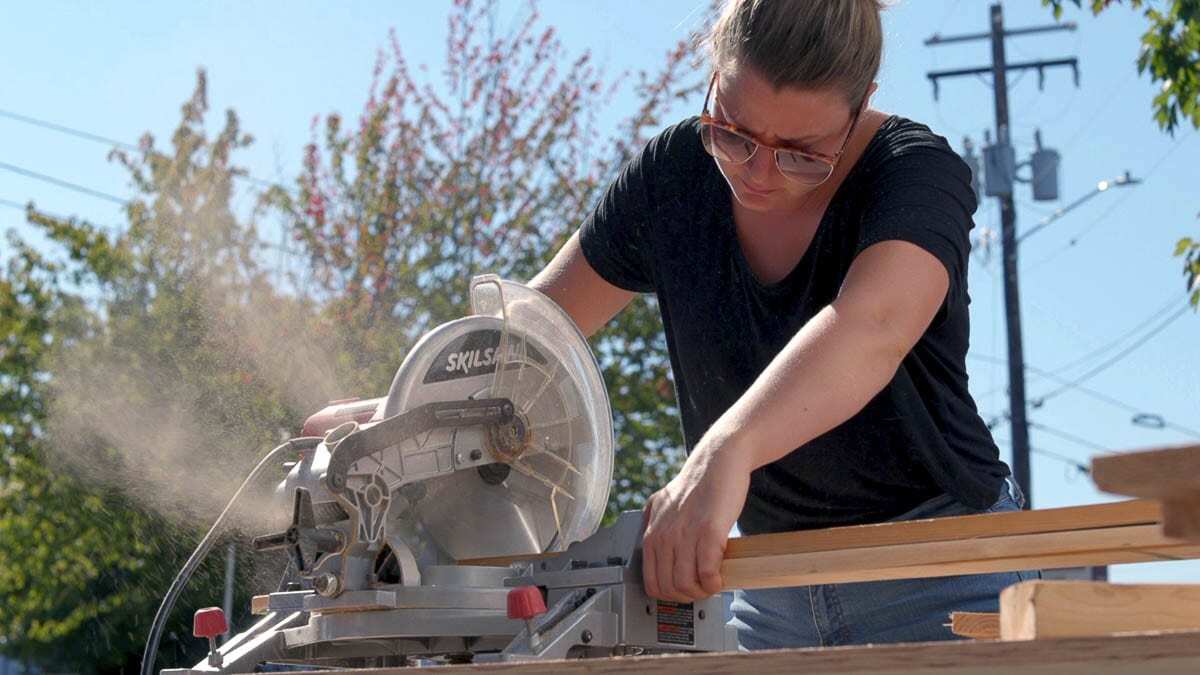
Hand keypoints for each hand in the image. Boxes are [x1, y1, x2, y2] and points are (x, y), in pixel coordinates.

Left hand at [641, 436, 750, 601]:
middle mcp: (664, 535)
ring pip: (686, 584)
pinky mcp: (708, 532)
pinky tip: (720, 579)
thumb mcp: (664, 503)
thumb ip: (656, 523)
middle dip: (688, 596)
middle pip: (669, 587)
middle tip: (701, 589)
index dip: (670, 594)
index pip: (651, 582)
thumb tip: (654, 545)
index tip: (684, 591)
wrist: (719, 462)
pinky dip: (714, 583)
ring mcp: (685, 534)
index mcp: (652, 532)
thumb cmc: (697, 484)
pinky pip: (706, 572)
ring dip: (702, 591)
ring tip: (712, 584)